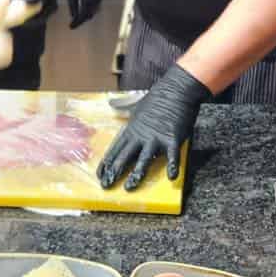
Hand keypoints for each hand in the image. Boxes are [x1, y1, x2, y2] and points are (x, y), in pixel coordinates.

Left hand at [66, 0, 109, 28]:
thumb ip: (72, 3)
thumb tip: (73, 15)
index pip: (83, 16)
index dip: (76, 22)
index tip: (70, 27)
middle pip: (91, 13)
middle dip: (83, 17)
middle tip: (76, 20)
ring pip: (96, 5)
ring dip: (89, 9)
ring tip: (81, 9)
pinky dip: (93, 0)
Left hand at [97, 64, 209, 190]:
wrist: (175, 89)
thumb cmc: (157, 98)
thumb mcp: (136, 107)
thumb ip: (126, 113)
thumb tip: (115, 108)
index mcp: (132, 129)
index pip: (115, 149)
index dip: (107, 163)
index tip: (100, 175)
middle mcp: (141, 135)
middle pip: (125, 156)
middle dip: (114, 172)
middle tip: (106, 185)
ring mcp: (156, 138)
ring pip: (144, 159)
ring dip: (136, 174)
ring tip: (129, 186)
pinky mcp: (172, 138)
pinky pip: (172, 156)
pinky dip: (172, 166)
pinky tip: (171, 176)